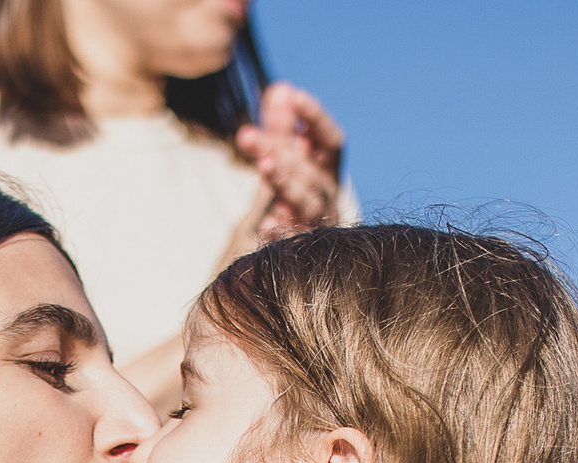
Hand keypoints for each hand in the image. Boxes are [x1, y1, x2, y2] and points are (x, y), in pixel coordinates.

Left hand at [234, 82, 345, 244]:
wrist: (288, 258)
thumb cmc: (288, 198)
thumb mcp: (283, 160)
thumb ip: (281, 130)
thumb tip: (278, 89)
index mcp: (328, 171)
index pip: (331, 140)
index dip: (312, 115)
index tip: (285, 93)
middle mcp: (329, 196)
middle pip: (309, 168)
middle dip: (278, 148)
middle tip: (246, 135)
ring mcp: (319, 225)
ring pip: (307, 200)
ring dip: (286, 181)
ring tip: (264, 166)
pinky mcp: (303, 251)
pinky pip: (295, 240)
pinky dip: (282, 230)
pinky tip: (267, 224)